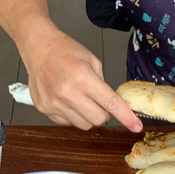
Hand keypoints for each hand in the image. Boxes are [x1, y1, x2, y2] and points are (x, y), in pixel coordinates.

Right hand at [21, 23, 142, 131]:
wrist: (38, 47)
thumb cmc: (64, 51)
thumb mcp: (92, 61)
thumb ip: (103, 85)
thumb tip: (113, 104)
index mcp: (83, 77)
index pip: (111, 104)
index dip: (126, 117)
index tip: (136, 126)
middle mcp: (67, 92)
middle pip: (99, 119)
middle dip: (105, 113)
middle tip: (99, 101)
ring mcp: (54, 103)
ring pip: (84, 124)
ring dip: (88, 115)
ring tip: (81, 98)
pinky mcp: (45, 109)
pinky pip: (68, 122)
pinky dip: (73, 115)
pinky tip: (68, 100)